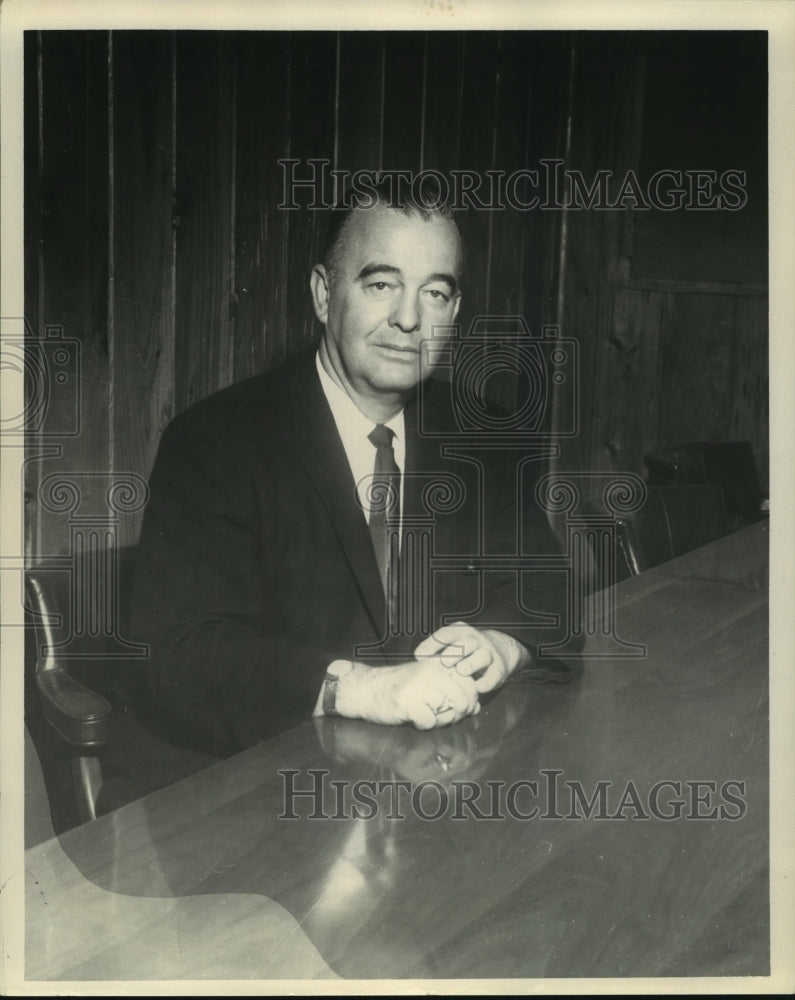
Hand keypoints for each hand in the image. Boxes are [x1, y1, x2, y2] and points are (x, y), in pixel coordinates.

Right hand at [324, 656, 479, 729]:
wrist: (367, 689)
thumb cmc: (401, 689)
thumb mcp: (430, 684)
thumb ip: (453, 691)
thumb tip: (477, 707)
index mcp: (440, 664)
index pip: (471, 686)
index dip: (469, 703)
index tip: (455, 709)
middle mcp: (433, 671)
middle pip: (464, 702)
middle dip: (455, 716)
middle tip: (439, 717)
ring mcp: (421, 685)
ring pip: (450, 713)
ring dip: (440, 722)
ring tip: (426, 717)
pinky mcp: (408, 701)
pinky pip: (429, 723)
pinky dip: (422, 725)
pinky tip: (412, 717)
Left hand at [414, 623, 530, 694]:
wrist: (499, 652)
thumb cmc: (464, 652)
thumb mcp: (451, 645)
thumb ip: (436, 650)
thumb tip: (418, 658)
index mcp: (460, 632)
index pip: (446, 634)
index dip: (432, 644)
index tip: (419, 656)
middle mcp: (475, 640)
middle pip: (467, 642)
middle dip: (455, 652)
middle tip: (444, 663)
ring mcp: (489, 654)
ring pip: (482, 656)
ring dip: (472, 663)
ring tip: (461, 671)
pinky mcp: (499, 669)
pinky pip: (494, 675)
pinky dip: (486, 681)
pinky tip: (477, 687)